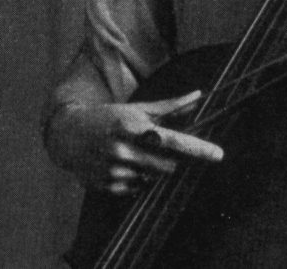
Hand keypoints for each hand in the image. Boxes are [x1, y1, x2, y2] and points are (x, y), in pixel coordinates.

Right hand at [49, 91, 222, 195]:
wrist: (67, 135)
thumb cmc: (110, 118)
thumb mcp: (138, 109)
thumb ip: (170, 107)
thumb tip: (198, 96)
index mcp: (132, 127)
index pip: (172, 141)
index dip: (197, 149)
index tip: (219, 154)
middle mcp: (122, 150)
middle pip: (168, 166)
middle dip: (175, 161)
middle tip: (163, 151)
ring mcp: (114, 171)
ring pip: (153, 179)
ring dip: (153, 170)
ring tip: (136, 155)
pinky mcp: (107, 187)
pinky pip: (137, 189)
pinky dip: (138, 180)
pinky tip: (124, 166)